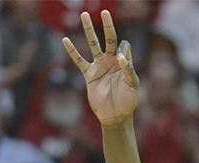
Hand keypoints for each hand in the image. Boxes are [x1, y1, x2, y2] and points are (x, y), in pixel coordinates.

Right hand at [62, 10, 138, 125]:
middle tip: (106, 12)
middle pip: (109, 38)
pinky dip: (72, 51)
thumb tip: (120, 57)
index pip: (123, 46)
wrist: (115, 115)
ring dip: (89, 30)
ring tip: (84, 15)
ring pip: (93, 44)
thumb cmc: (128, 101)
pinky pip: (79, 60)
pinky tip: (65, 40)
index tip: (121, 60)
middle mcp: (112, 61)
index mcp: (124, 62)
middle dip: (107, 26)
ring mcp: (100, 66)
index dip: (123, 49)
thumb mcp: (133, 85)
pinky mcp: (89, 75)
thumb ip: (129, 70)